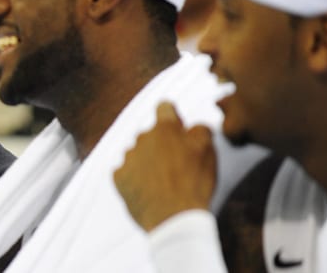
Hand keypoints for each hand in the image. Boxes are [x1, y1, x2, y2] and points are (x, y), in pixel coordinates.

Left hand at [113, 102, 215, 230]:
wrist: (173, 219)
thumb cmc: (194, 184)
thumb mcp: (208, 152)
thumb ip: (201, 131)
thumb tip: (194, 126)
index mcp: (166, 128)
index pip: (164, 107)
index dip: (172, 116)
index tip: (177, 128)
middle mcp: (143, 138)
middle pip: (150, 134)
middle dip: (160, 145)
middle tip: (174, 165)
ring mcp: (128, 157)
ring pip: (137, 153)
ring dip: (146, 162)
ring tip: (161, 182)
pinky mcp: (119, 177)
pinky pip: (125, 172)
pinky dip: (133, 178)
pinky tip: (146, 190)